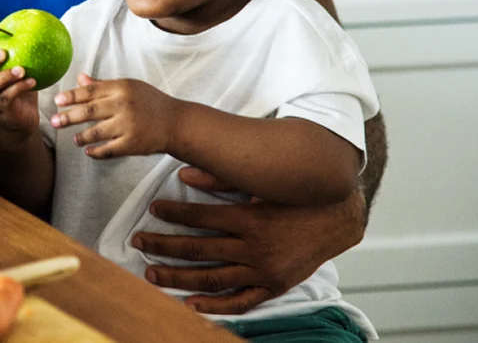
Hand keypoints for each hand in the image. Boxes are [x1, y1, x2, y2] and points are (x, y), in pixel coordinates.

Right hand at [0, 32, 39, 134]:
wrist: (22, 119)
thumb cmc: (20, 89)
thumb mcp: (19, 67)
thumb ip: (20, 51)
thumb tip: (34, 25)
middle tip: (2, 52)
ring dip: (4, 76)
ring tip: (21, 70)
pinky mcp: (0, 111)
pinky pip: (6, 98)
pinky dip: (19, 88)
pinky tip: (33, 81)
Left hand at [50, 74, 180, 158]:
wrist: (176, 122)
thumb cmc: (150, 102)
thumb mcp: (129, 87)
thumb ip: (103, 84)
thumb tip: (80, 78)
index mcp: (122, 88)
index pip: (91, 91)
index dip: (71, 96)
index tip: (57, 101)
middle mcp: (124, 105)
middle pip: (89, 111)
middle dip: (68, 116)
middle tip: (54, 121)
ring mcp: (128, 125)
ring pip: (96, 132)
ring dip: (81, 137)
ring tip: (75, 139)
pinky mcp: (132, 144)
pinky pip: (108, 150)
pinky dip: (96, 152)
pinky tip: (89, 152)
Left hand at [132, 167, 365, 314]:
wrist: (339, 218)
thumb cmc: (297, 196)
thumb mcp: (262, 182)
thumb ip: (223, 178)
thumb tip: (185, 171)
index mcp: (251, 218)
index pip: (201, 217)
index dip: (174, 212)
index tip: (153, 209)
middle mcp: (255, 247)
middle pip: (198, 250)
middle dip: (163, 246)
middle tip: (138, 242)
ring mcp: (264, 271)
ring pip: (212, 278)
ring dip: (178, 277)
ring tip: (151, 273)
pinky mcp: (274, 286)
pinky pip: (240, 301)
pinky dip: (215, 306)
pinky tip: (190, 303)